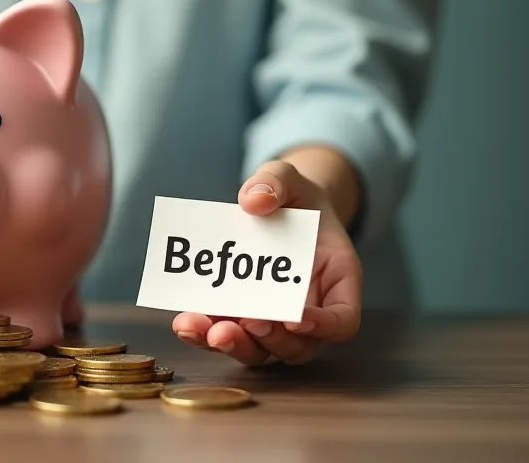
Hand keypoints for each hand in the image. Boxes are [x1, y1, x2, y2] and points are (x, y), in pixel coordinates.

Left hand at [171, 156, 362, 364]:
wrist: (274, 208)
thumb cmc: (293, 197)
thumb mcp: (288, 177)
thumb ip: (276, 181)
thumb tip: (254, 198)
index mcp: (337, 280)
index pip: (342, 320)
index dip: (323, 327)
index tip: (295, 318)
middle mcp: (307, 311)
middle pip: (297, 347)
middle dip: (271, 339)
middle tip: (249, 322)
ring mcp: (272, 321)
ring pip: (260, 350)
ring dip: (234, 345)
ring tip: (207, 330)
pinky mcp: (239, 320)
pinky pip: (225, 336)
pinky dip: (205, 334)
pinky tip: (186, 322)